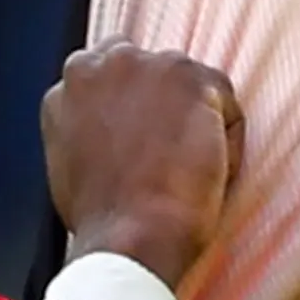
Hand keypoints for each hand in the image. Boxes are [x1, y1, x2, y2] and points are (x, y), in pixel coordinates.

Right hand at [41, 37, 244, 286]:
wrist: (130, 236)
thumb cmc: (103, 217)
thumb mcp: (71, 161)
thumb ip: (88, 127)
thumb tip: (110, 129)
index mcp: (73, 83)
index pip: (117, 71)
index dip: (140, 104)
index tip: (151, 134)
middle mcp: (106, 63)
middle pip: (156, 69)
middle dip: (168, 104)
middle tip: (175, 154)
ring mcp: (149, 66)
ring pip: (193, 86)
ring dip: (198, 122)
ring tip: (188, 172)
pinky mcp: (191, 79)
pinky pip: (226, 103)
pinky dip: (227, 138)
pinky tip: (209, 172)